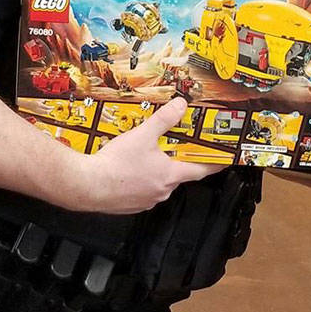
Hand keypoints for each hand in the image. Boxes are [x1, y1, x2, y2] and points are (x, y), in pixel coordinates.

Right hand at [81, 98, 225, 214]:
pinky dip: (139, 182)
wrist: (87, 185)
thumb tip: (180, 106)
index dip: (213, 164)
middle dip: (176, 163)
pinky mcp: (130, 205)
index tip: (223, 160)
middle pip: (177, 176)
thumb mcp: (143, 135)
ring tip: (142, 158)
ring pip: (158, 184)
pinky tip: (128, 171)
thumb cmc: (115, 164)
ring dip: (155, 173)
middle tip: (171, 150)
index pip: (200, 170)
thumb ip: (164, 119)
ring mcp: (146, 201)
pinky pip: (141, 192)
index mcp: (169, 175)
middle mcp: (161, 191)